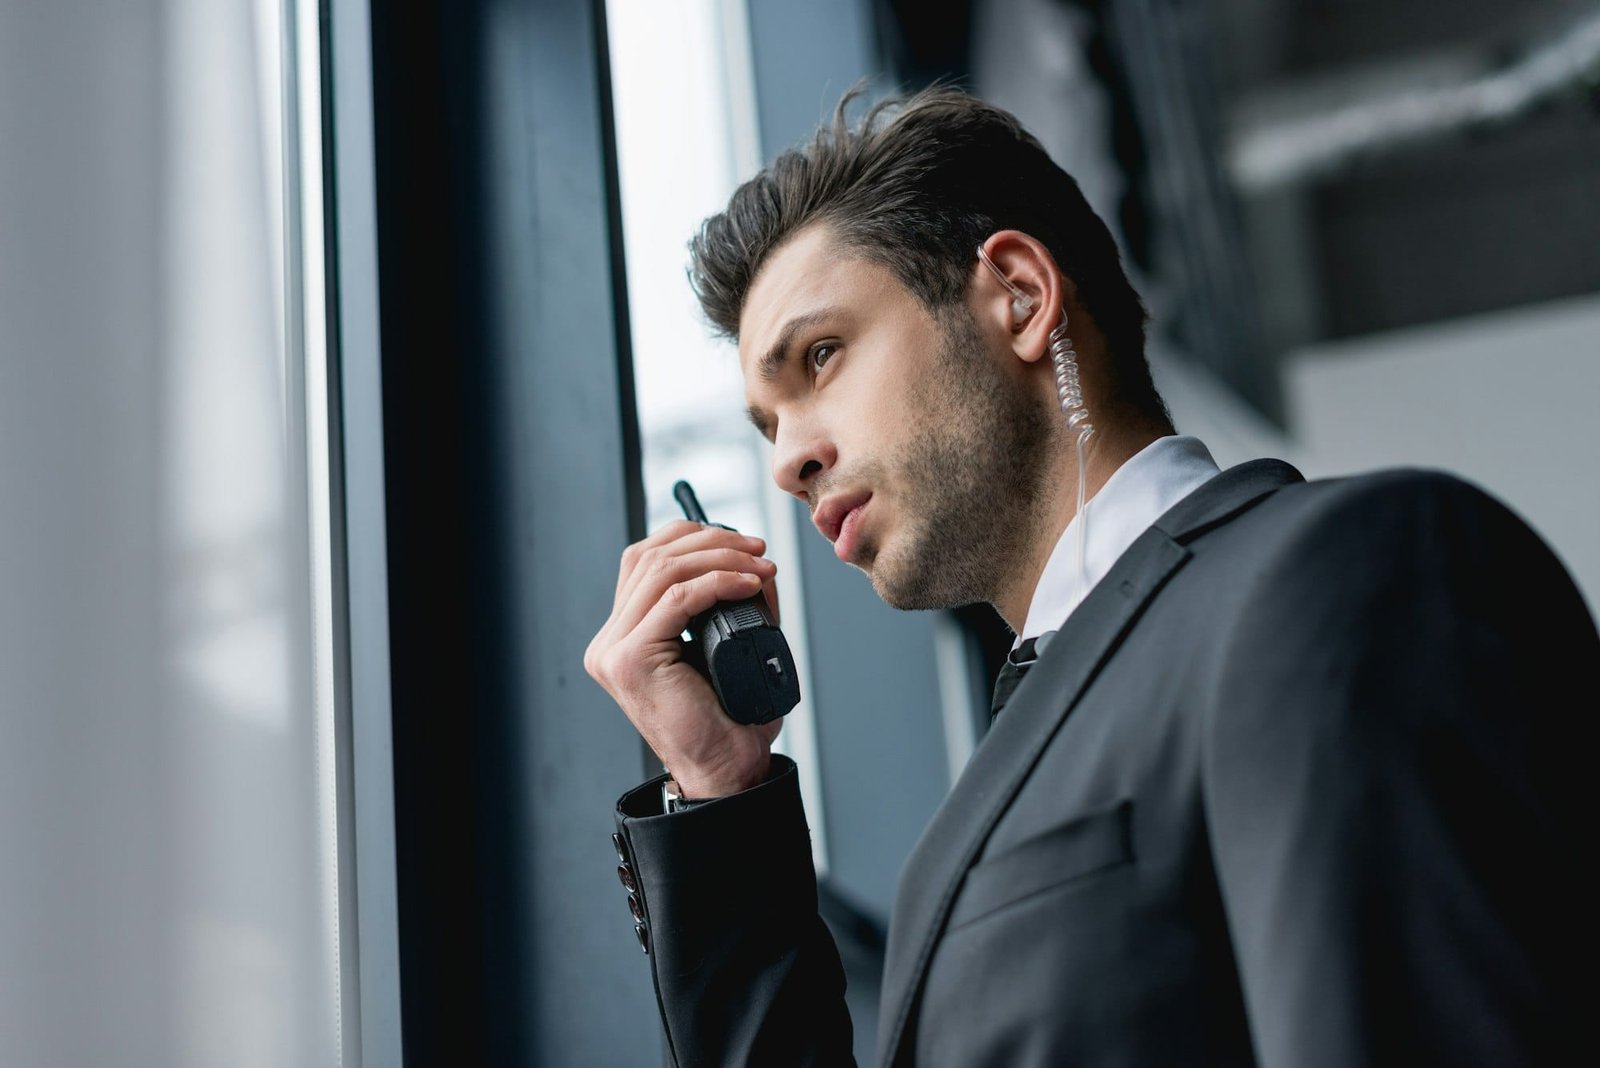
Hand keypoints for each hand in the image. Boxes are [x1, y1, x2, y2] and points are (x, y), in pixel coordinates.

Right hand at [585, 519, 783, 798]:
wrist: (726, 771)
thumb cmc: (732, 718)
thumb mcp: (731, 644)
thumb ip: (734, 602)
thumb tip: (755, 561)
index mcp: (622, 636)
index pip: (643, 560)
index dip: (691, 537)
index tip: (742, 542)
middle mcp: (609, 641)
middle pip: (651, 557)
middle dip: (711, 541)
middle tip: (758, 549)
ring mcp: (613, 651)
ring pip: (662, 571)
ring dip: (720, 558)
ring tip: (761, 566)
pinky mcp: (630, 661)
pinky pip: (676, 601)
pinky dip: (717, 583)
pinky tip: (748, 584)